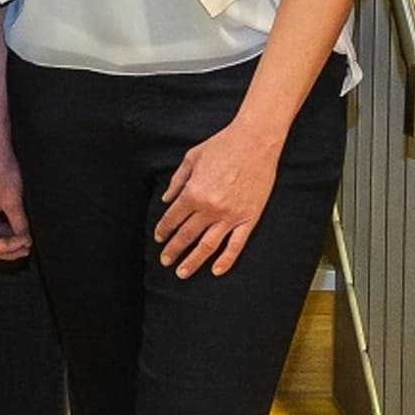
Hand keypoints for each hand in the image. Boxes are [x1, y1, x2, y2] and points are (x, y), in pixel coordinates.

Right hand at [0, 136, 29, 262]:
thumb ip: (19, 225)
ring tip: (26, 240)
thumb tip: (25, 240)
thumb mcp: (13, 201)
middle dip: (8, 248)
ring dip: (8, 240)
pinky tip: (19, 230)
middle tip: (27, 248)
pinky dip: (6, 230)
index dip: (8, 249)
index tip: (25, 243)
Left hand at [155, 108, 287, 278]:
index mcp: (193, 193)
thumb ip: (177, 181)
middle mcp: (209, 209)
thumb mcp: (192, 158)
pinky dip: (225, 261)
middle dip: (173, 251)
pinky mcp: (248, 218)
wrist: (255, 141)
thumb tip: (166, 199)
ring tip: (182, 273)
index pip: (172, 219)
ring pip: (207, 246)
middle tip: (165, 261)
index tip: (159, 238)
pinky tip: (215, 271)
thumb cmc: (223, 145)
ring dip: (192, 262)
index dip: (163, 230)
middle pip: (186, 236)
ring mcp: (230, 216)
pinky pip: (236, 245)